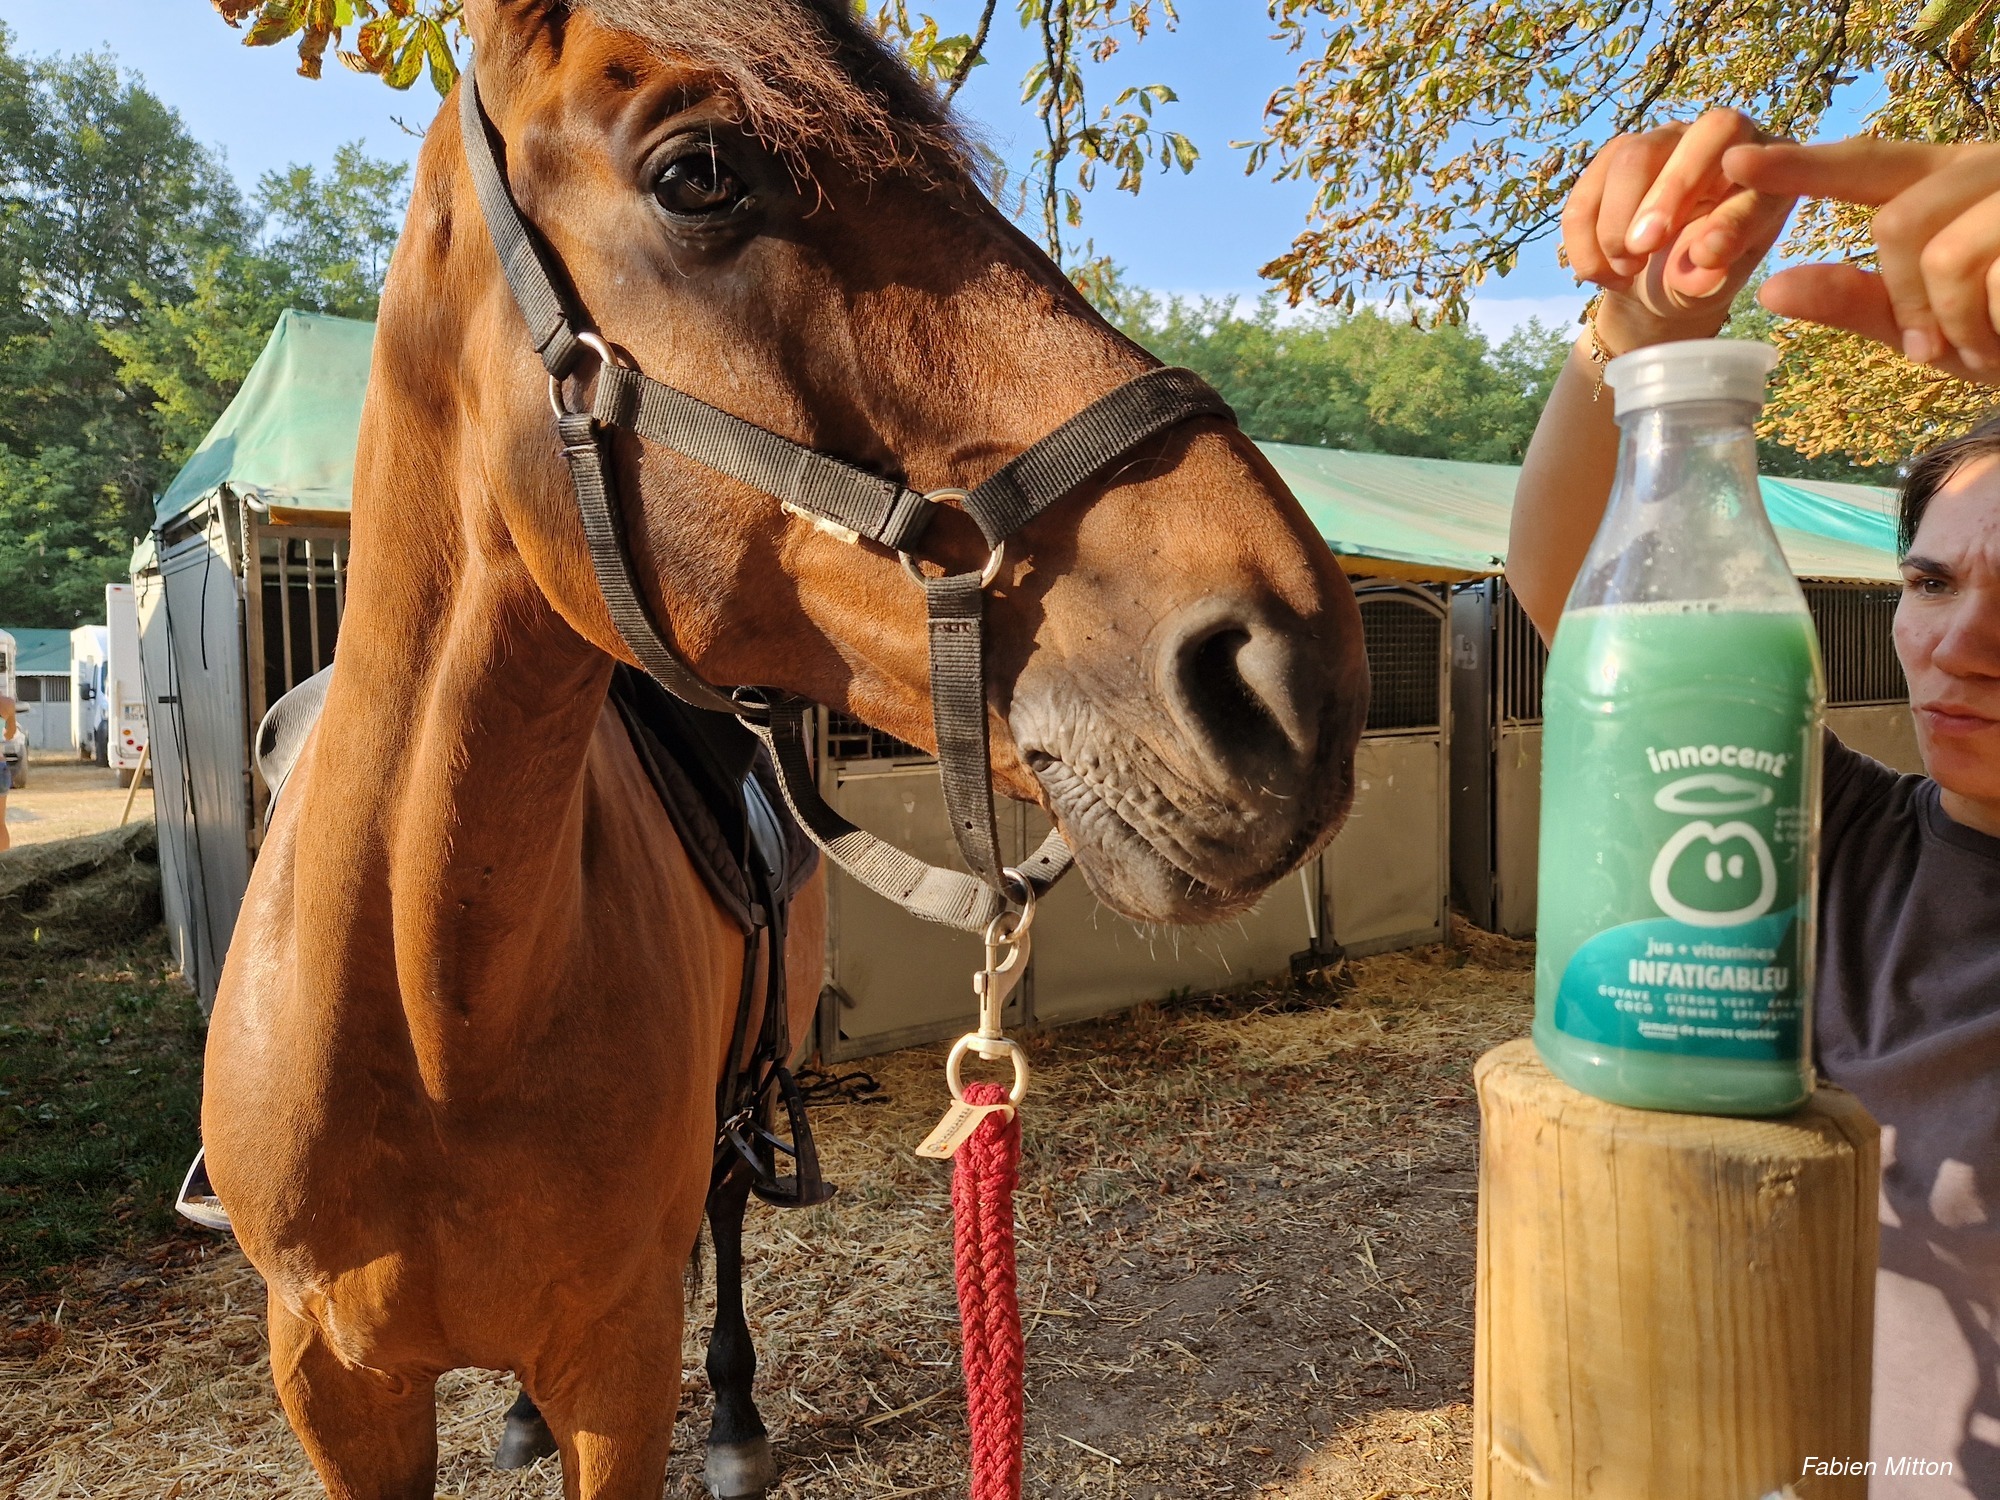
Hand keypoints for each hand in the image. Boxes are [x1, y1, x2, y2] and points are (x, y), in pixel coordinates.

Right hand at [1562, 109, 1796, 351]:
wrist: (1653, 281)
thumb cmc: (1700, 275)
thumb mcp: (1715, 283)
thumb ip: (1713, 273)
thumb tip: (1704, 262)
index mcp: (1769, 168)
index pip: (1760, 170)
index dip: (1732, 210)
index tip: (1709, 253)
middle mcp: (1723, 139)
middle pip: (1703, 136)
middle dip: (1668, 194)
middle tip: (1642, 248)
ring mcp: (1666, 140)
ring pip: (1633, 158)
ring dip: (1618, 223)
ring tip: (1625, 270)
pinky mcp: (1616, 156)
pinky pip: (1588, 189)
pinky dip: (1584, 239)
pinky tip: (1599, 271)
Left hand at [1724, 138, 1999, 381]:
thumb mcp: (1926, 323)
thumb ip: (1856, 301)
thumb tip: (1773, 289)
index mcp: (1950, 181)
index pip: (1868, 165)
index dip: (1803, 165)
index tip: (1736, 161)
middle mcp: (1991, 168)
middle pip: (1898, 224)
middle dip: (1906, 303)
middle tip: (1936, 346)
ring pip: (1945, 253)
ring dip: (1956, 321)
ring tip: (1988, 344)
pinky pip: (1994, 281)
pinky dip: (1994, 326)